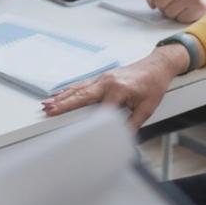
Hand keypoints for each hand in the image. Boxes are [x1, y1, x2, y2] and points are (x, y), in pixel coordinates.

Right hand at [40, 46, 188, 128]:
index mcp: (119, 90)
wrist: (158, 65)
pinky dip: (70, 89)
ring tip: (47, 103)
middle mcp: (108, 82)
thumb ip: (133, 124)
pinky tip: (60, 93)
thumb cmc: (154, 84)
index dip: (90, 124)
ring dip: (62, 96)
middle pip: (81, 95)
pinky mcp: (103, 77)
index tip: (79, 133)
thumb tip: (122, 138)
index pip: (101, 111)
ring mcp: (103, 78)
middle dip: (64, 104)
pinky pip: (83, 84)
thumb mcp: (147, 108)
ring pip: (79, 88)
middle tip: (49, 111)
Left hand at [142, 0, 205, 22]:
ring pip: (168, 12)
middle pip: (159, 2)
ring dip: (174, 14)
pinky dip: (184, 18)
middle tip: (174, 5)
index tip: (152, 2)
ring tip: (185, 7)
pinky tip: (192, 11)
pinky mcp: (199, 7)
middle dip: (164, 7)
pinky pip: (180, 19)